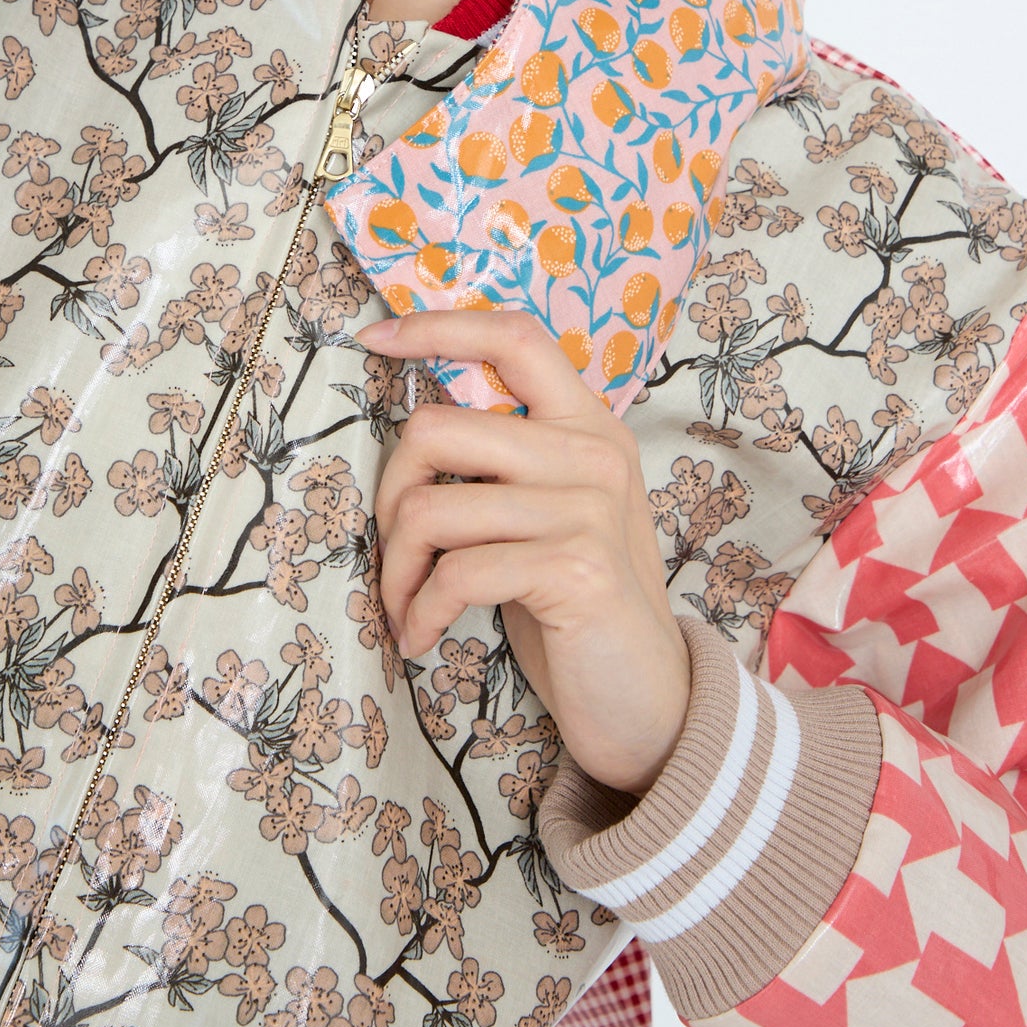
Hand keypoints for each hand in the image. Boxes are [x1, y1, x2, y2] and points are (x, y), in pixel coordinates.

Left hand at [365, 309, 690, 796]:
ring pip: (432, 508)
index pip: (514, 337)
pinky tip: (422, 633)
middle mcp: (593, 451)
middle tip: (395, 550)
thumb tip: (415, 423)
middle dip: (390, 497)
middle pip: (437, 429)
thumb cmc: (577, 602)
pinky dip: (421, 609)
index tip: (376, 338)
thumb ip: (508, 457)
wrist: (650, 699)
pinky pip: (456, 573)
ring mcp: (589, 508)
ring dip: (396, 568)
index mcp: (588, 423)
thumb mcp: (552, 510)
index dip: (438, 327)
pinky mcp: (576, 568)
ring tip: (404, 604)